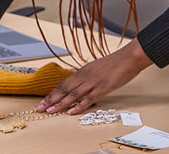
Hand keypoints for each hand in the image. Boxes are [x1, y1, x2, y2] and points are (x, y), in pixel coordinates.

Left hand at [38, 39, 152, 114]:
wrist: (129, 57)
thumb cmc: (114, 63)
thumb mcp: (96, 68)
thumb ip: (86, 76)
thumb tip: (77, 83)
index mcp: (82, 71)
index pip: (63, 84)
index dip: (52, 93)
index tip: (43, 101)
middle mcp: (85, 76)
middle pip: (64, 89)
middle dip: (51, 100)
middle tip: (40, 108)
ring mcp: (93, 82)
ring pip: (73, 95)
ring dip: (60, 104)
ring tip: (51, 111)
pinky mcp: (103, 88)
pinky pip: (88, 99)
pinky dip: (79, 106)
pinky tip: (71, 112)